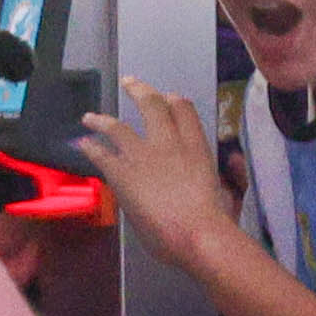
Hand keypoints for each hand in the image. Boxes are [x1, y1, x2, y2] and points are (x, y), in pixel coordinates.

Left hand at [92, 80, 237, 271]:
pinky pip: (101, 155)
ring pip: (117, 127)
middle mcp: (169, 143)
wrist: (196, 233)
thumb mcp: (229, 194)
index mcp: (196, 147)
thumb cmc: (217, 221)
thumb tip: (233, 164)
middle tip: (129, 83)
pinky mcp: (122, 174)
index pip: (184, 111)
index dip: (173, 100)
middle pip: (151, 106)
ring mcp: (143, 156)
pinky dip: (90, 148)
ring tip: (89, 117)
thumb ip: (228, 178)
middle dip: (139, 90)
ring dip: (101, 120)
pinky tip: (81, 145)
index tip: (167, 96)